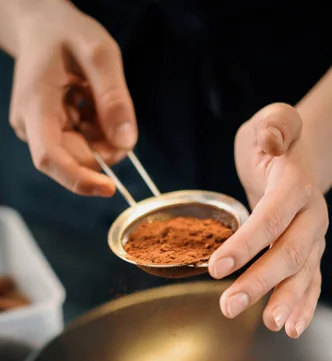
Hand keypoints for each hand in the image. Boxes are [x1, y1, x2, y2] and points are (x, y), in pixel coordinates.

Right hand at [9, 0, 136, 195]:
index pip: (50, 158)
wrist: (42, 26)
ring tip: (95, 95)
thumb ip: (114, 97)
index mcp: (35, 106)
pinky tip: (90, 102)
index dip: (80, 179)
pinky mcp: (50, 134)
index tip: (110, 188)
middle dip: (105, 145)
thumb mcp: (99, 53)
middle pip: (76, 159)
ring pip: (84, 154)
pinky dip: (98, 130)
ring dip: (103, 134)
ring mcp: (39, 132)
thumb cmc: (66, 33)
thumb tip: (126, 142)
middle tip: (112, 107)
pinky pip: (84, 145)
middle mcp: (31, 126)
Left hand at [209, 103, 327, 338]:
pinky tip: (290, 328)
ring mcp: (314, 238)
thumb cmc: (275, 145)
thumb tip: (270, 142)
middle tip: (228, 306)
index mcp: (296, 186)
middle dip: (259, 282)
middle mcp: (311, 216)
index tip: (216, 267)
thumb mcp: (273, 122)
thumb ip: (275, 126)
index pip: (271, 218)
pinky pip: (312, 283)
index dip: (246, 244)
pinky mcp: (311, 254)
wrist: (302, 161)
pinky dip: (304, 306)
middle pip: (288, 253)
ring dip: (285, 301)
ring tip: (269, 324)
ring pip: (303, 274)